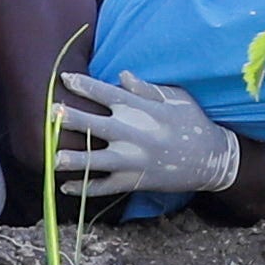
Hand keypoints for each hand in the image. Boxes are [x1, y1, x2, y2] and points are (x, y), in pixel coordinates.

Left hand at [48, 71, 239, 195]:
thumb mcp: (176, 99)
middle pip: (98, 125)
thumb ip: (147, 89)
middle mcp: (136, 135)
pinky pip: (106, 187)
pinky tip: (66, 186)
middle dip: (74, 118)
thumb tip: (121, 75)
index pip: (109, 94)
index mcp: (144, 111)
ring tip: (54, 158)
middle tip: (51, 112)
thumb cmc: (194, 123)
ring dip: (75, 160)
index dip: (85, 85)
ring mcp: (135, 161)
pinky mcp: (136, 181)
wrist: (213, 159)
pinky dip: (86, 188)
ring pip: (98, 161)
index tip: (66, 79)